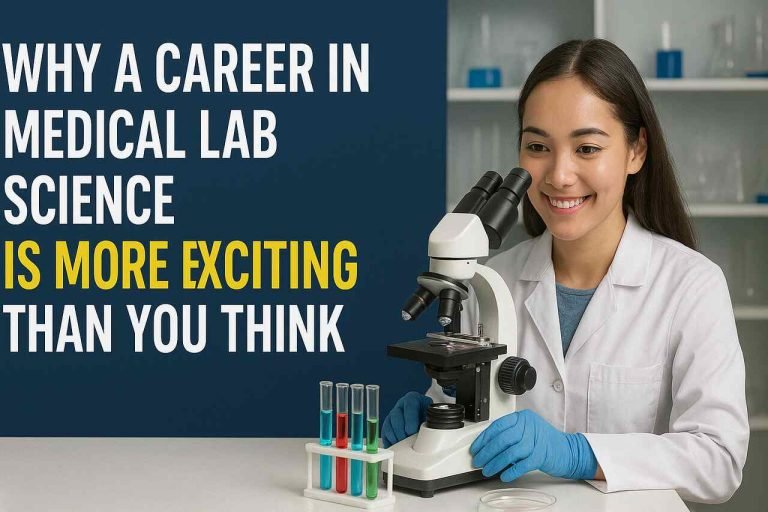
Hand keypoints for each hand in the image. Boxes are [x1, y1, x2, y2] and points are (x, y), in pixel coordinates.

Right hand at [381, 392, 431, 447]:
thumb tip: (428, 433)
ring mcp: (392, 415)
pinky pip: (385, 433)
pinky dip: (389, 442)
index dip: (410, 419)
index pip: (409, 406)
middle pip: (396, 417)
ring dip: (395, 437)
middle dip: (401, 431)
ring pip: (389, 425)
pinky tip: (396, 447)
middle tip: (407, 441)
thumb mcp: (431, 414)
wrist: (424, 417)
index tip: (412, 431)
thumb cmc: (427, 416)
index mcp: (412, 399)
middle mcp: (400, 406)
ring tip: (402, 446)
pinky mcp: (387, 425)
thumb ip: (430, 420)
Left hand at [470, 409, 596, 481]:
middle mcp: (529, 426)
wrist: (568, 451)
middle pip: (502, 439)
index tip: (475, 448)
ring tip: (487, 470)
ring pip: (510, 452)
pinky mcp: (541, 456)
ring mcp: (536, 441)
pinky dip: (510, 471)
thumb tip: (485, 446)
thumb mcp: (526, 430)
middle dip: (486, 452)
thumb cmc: (544, 441)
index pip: (498, 426)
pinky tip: (503, 476)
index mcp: (523, 417)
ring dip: (495, 463)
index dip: (484, 438)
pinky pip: (521, 465)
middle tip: (478, 461)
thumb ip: (509, 434)